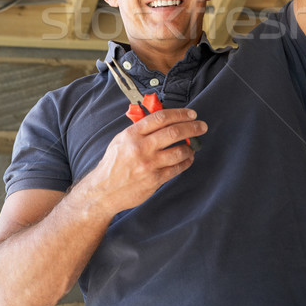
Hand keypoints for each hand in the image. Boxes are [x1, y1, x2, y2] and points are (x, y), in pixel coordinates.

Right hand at [91, 107, 207, 214]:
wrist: (103, 191)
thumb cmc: (113, 164)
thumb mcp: (121, 140)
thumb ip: (140, 129)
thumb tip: (163, 119)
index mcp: (132, 134)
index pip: (160, 118)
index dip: (179, 114)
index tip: (191, 114)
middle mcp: (141, 148)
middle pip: (173, 132)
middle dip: (192, 127)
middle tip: (202, 126)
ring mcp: (148, 164)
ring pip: (179, 151)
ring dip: (190, 147)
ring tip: (193, 145)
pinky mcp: (154, 180)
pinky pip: (176, 168)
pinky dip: (186, 162)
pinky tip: (188, 158)